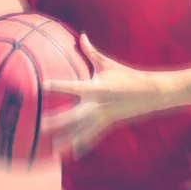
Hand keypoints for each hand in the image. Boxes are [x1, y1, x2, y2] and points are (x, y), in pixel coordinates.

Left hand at [41, 34, 163, 158]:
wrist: (150, 93)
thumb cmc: (127, 75)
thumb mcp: (108, 64)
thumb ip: (91, 52)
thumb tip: (81, 35)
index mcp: (95, 88)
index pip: (72, 87)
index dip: (58, 86)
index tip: (43, 86)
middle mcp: (96, 105)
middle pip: (72, 116)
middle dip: (57, 122)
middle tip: (40, 126)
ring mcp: (102, 117)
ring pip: (81, 131)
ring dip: (67, 139)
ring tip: (53, 148)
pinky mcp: (108, 124)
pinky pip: (93, 136)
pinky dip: (83, 145)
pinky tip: (73, 154)